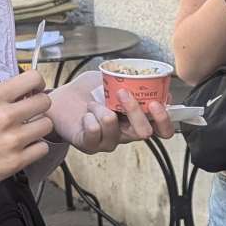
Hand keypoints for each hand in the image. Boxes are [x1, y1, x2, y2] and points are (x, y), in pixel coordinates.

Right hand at [0, 70, 53, 201]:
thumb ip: (0, 95)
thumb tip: (26, 90)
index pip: (33, 78)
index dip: (38, 84)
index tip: (34, 91)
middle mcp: (4, 116)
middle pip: (45, 101)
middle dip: (40, 107)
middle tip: (31, 114)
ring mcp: (12, 140)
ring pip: (47, 125)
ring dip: (38, 128)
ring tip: (25, 132)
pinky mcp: (16, 161)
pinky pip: (43, 148)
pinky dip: (35, 148)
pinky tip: (23, 147)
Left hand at [47, 72, 173, 151]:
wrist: (62, 99)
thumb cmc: (90, 91)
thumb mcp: (115, 80)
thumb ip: (134, 81)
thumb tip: (154, 80)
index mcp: (137, 120)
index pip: (162, 130)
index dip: (164, 120)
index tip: (156, 103)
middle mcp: (126, 134)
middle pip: (144, 132)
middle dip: (134, 110)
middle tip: (122, 93)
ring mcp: (108, 141)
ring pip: (114, 127)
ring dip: (101, 108)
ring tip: (92, 103)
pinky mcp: (89, 145)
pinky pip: (94, 132)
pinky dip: (88, 117)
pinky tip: (85, 114)